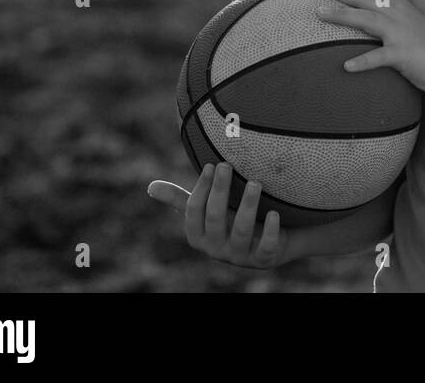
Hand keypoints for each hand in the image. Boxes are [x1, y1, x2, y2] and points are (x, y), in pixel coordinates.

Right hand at [148, 162, 289, 268]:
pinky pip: (266, 248)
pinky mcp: (264, 259)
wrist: (269, 244)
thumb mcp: (207, 212)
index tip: (211, 164)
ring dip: (248, 206)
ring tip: (255, 182)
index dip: (201, 188)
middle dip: (220, 191)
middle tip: (227, 165)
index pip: (194, 211)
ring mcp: (240, 256)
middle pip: (216, 217)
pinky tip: (274, 214)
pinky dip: (270, 231)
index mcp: (198, 236)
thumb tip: (150, 187)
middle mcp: (216, 249)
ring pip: (241, 231)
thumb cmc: (231, 222)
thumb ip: (182, 200)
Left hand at [313, 0, 424, 95]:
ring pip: (365, 20)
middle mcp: (397, 15)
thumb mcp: (420, 19)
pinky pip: (378, 58)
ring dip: (341, 16)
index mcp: (400, 7)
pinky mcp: (402, 55)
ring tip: (318, 14)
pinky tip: (346, 67)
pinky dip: (362, 62)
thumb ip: (406, 5)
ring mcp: (399, 34)